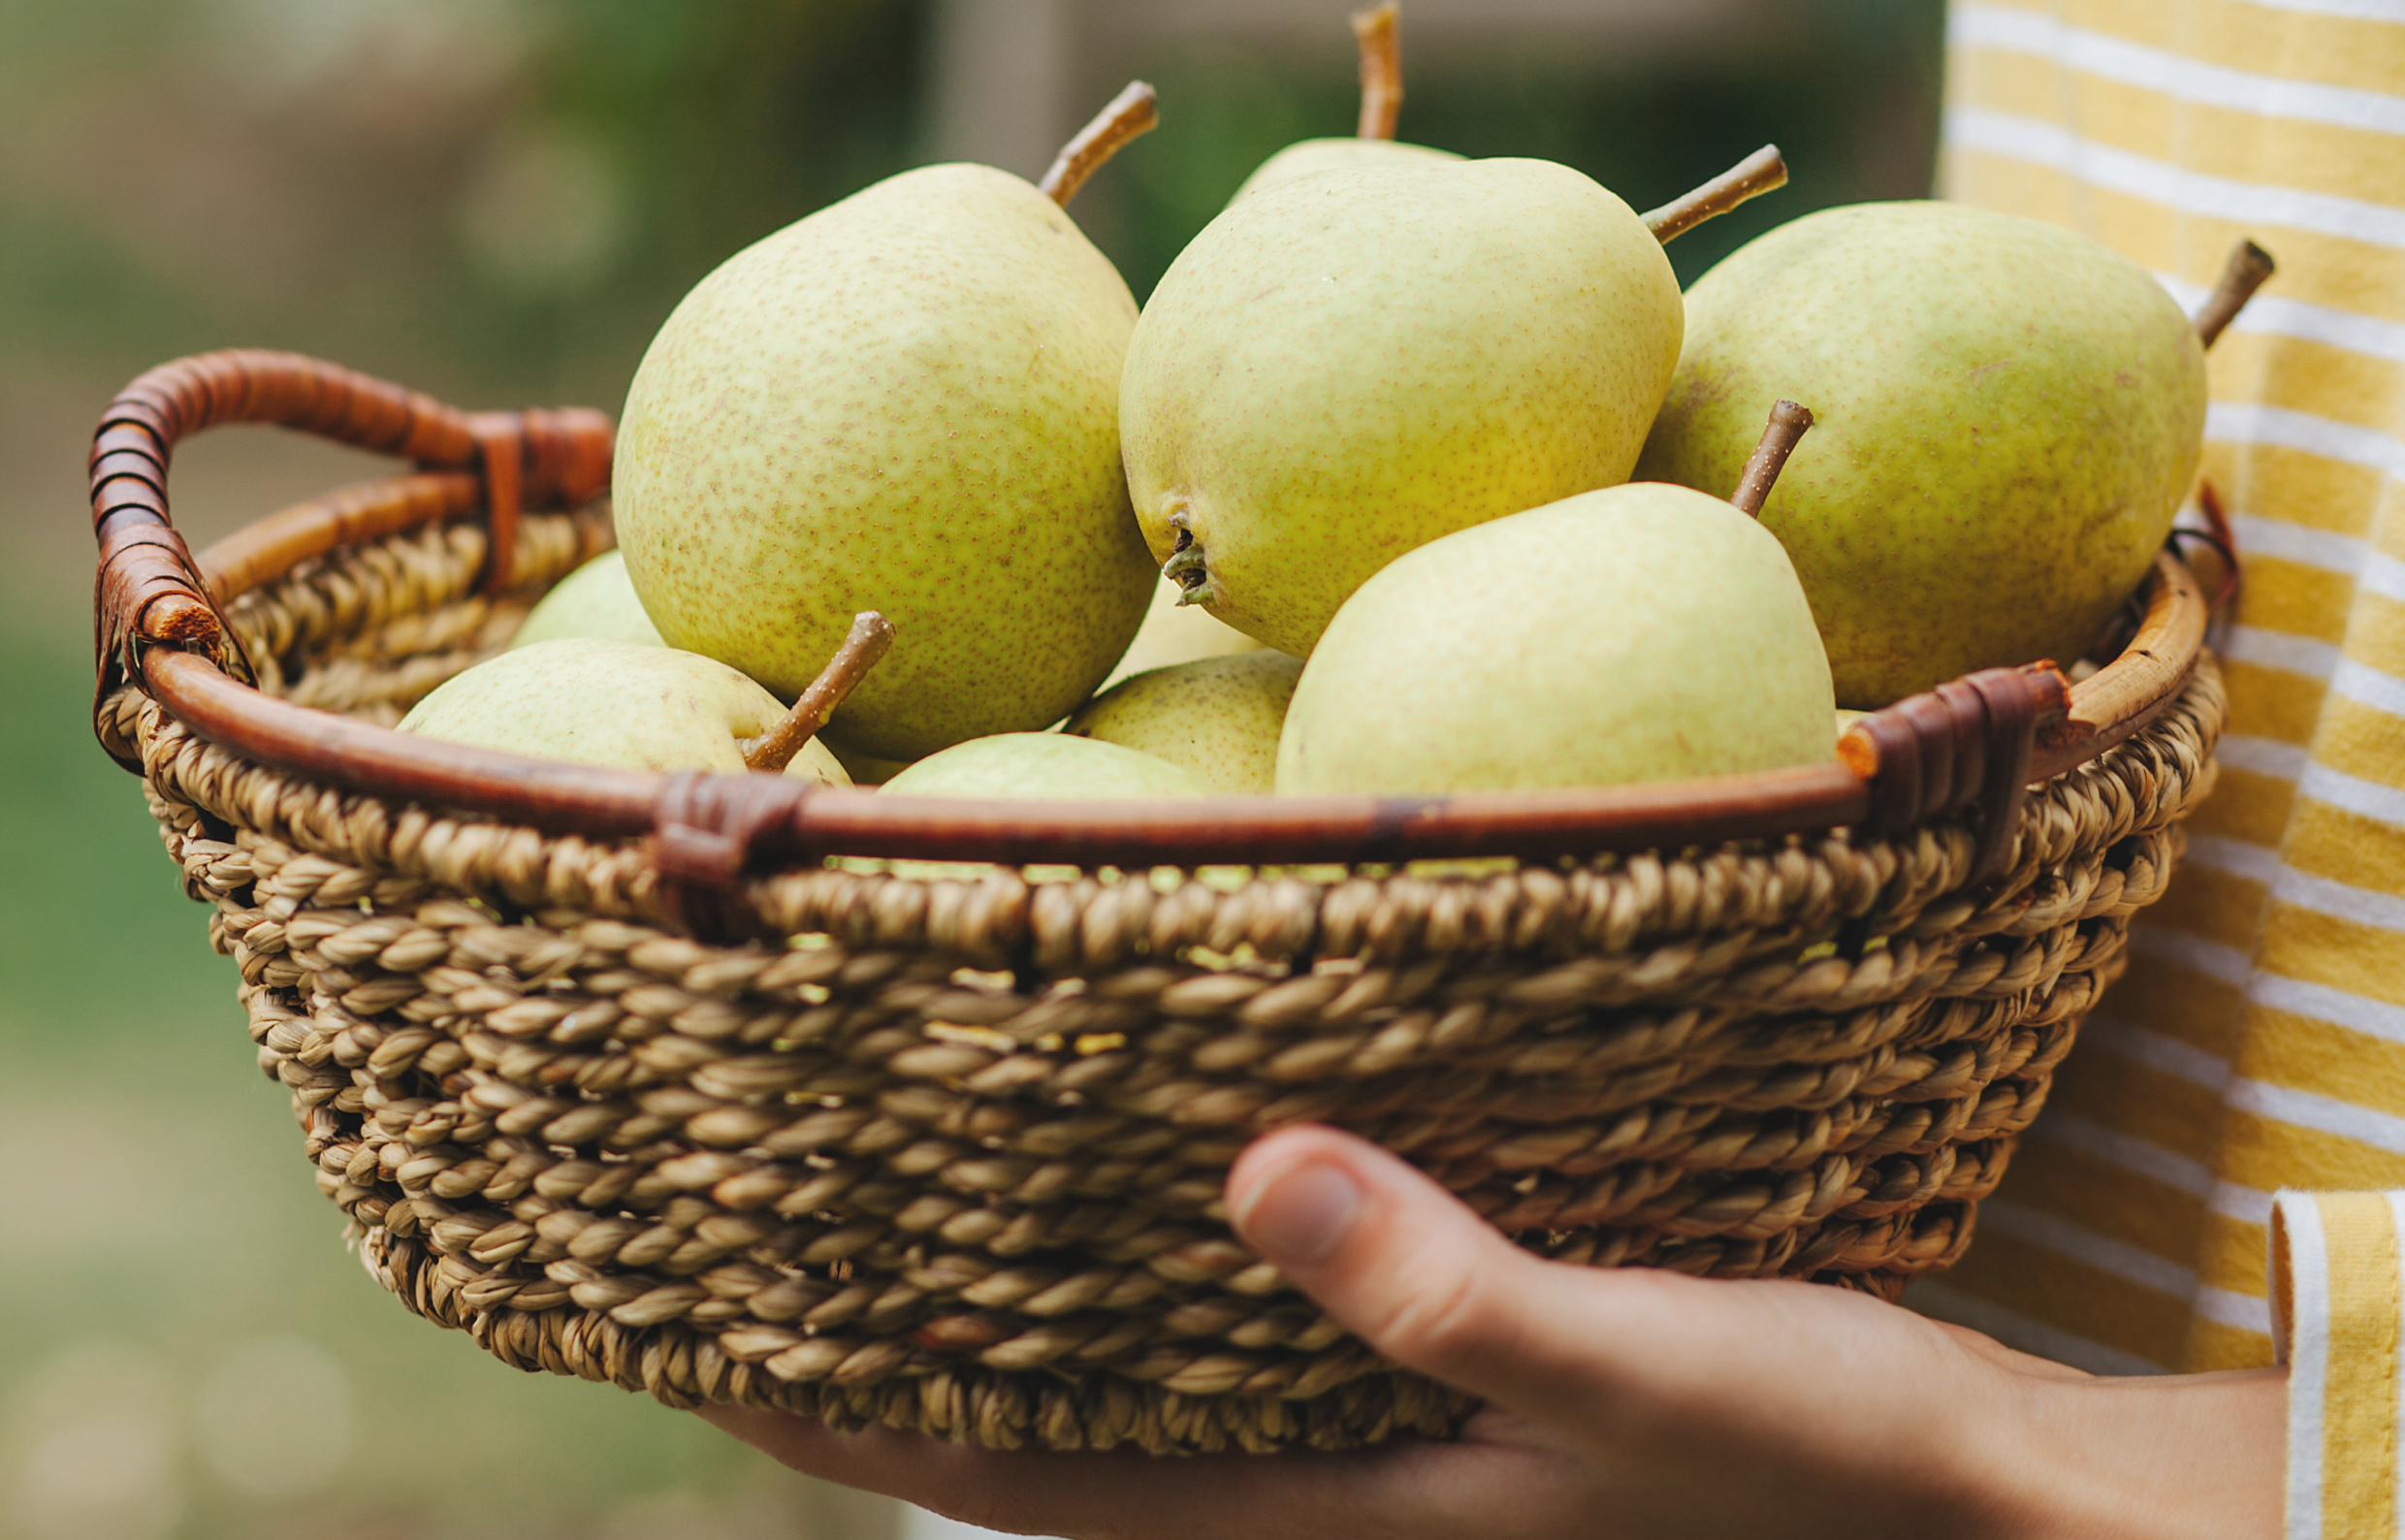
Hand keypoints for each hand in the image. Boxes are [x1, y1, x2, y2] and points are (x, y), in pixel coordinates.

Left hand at [705, 1125, 2283, 1538]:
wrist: (1989, 1514)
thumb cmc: (1829, 1457)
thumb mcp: (1648, 1374)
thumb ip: (1455, 1292)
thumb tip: (1252, 1175)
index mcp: (1347, 1518)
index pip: (1039, 1491)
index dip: (867, 1428)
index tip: (709, 1349)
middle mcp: (1344, 1497)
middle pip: (1063, 1452)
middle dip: (909, 1373)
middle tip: (768, 1258)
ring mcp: (1402, 1457)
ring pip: (1155, 1396)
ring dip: (1030, 1324)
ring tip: (917, 1210)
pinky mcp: (1467, 1395)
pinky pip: (1267, 1346)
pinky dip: (1175, 1286)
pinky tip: (1168, 1193)